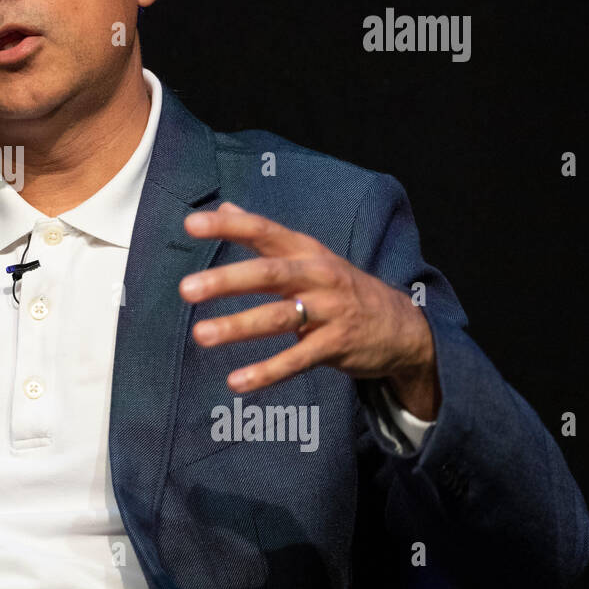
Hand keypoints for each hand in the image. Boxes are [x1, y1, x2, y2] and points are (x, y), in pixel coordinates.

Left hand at [178, 202, 437, 418]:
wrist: (401, 326)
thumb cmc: (339, 287)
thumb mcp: (308, 254)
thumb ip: (264, 235)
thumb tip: (225, 207)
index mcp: (305, 250)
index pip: (263, 231)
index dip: (228, 227)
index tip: (191, 225)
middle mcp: (317, 275)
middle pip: (268, 274)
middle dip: (227, 280)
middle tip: (186, 289)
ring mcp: (329, 311)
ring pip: (279, 317)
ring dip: (238, 326)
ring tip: (201, 335)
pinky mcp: (336, 345)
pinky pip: (298, 360)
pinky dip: (267, 371)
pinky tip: (236, 381)